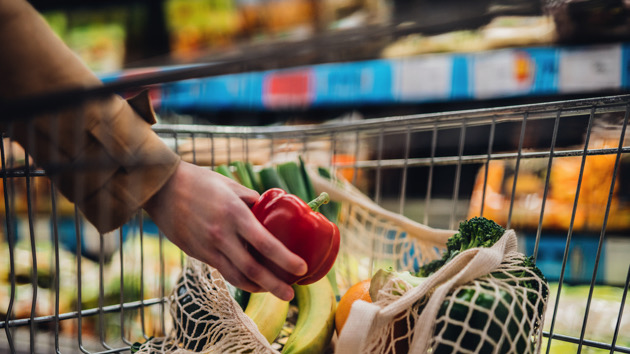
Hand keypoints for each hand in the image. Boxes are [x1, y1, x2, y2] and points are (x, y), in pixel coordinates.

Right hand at [143, 161, 306, 300]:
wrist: (162, 188)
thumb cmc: (200, 181)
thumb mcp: (231, 185)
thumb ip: (251, 201)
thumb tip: (270, 211)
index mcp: (234, 214)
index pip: (265, 243)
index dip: (285, 259)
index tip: (301, 268)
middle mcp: (222, 235)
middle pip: (252, 269)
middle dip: (274, 285)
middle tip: (290, 295)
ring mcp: (208, 247)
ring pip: (236, 277)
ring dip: (258, 287)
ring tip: (274, 291)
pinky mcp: (197, 254)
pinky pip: (223, 271)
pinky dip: (240, 279)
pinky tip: (252, 282)